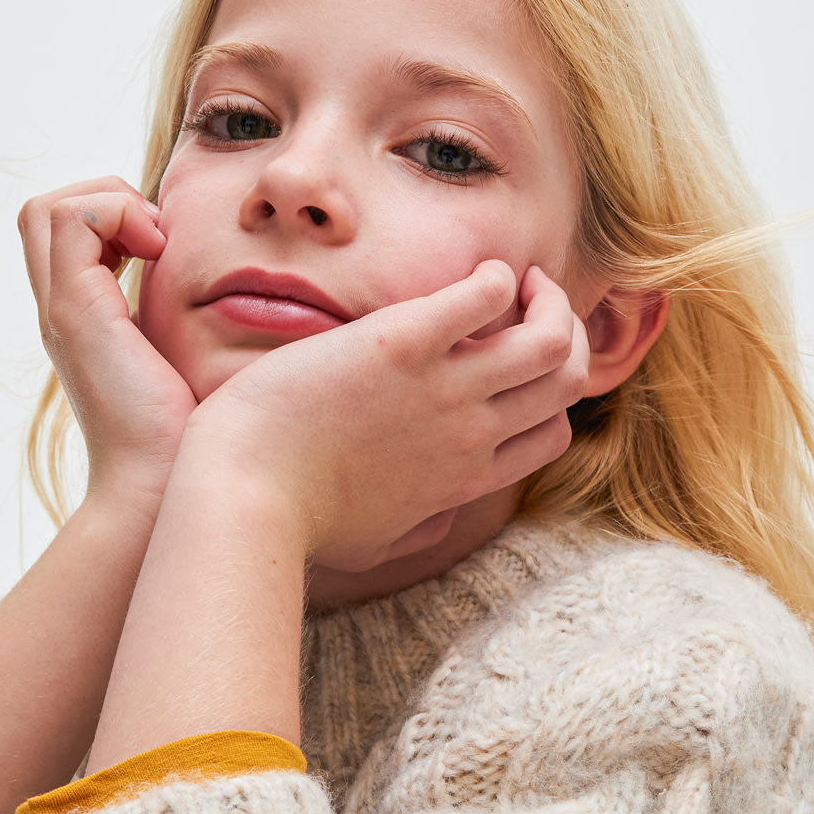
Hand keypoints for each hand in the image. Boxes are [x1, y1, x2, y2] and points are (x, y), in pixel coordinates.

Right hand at [18, 178, 197, 497]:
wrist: (163, 489)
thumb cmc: (193, 441)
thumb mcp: (190, 367)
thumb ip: (190, 330)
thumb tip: (238, 301)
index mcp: (84, 321)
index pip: (68, 234)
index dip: (113, 216)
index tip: (166, 247)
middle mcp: (62, 312)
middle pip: (46, 213)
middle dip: (106, 199)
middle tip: (160, 237)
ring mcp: (62, 311)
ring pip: (48, 208)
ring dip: (109, 202)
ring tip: (158, 243)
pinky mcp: (76, 311)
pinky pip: (73, 218)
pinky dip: (117, 213)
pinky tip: (161, 251)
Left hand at [187, 261, 588, 569]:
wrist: (247, 492)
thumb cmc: (299, 521)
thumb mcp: (375, 543)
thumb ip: (421, 529)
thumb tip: (444, 514)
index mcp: (465, 478)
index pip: (552, 435)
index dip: (550, 396)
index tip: (518, 366)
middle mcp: (471, 435)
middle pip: (566, 381)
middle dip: (564, 334)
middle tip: (532, 305)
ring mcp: (444, 390)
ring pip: (548, 341)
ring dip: (547, 301)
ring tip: (520, 281)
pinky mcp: (403, 344)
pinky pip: (485, 296)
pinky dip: (494, 276)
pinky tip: (476, 270)